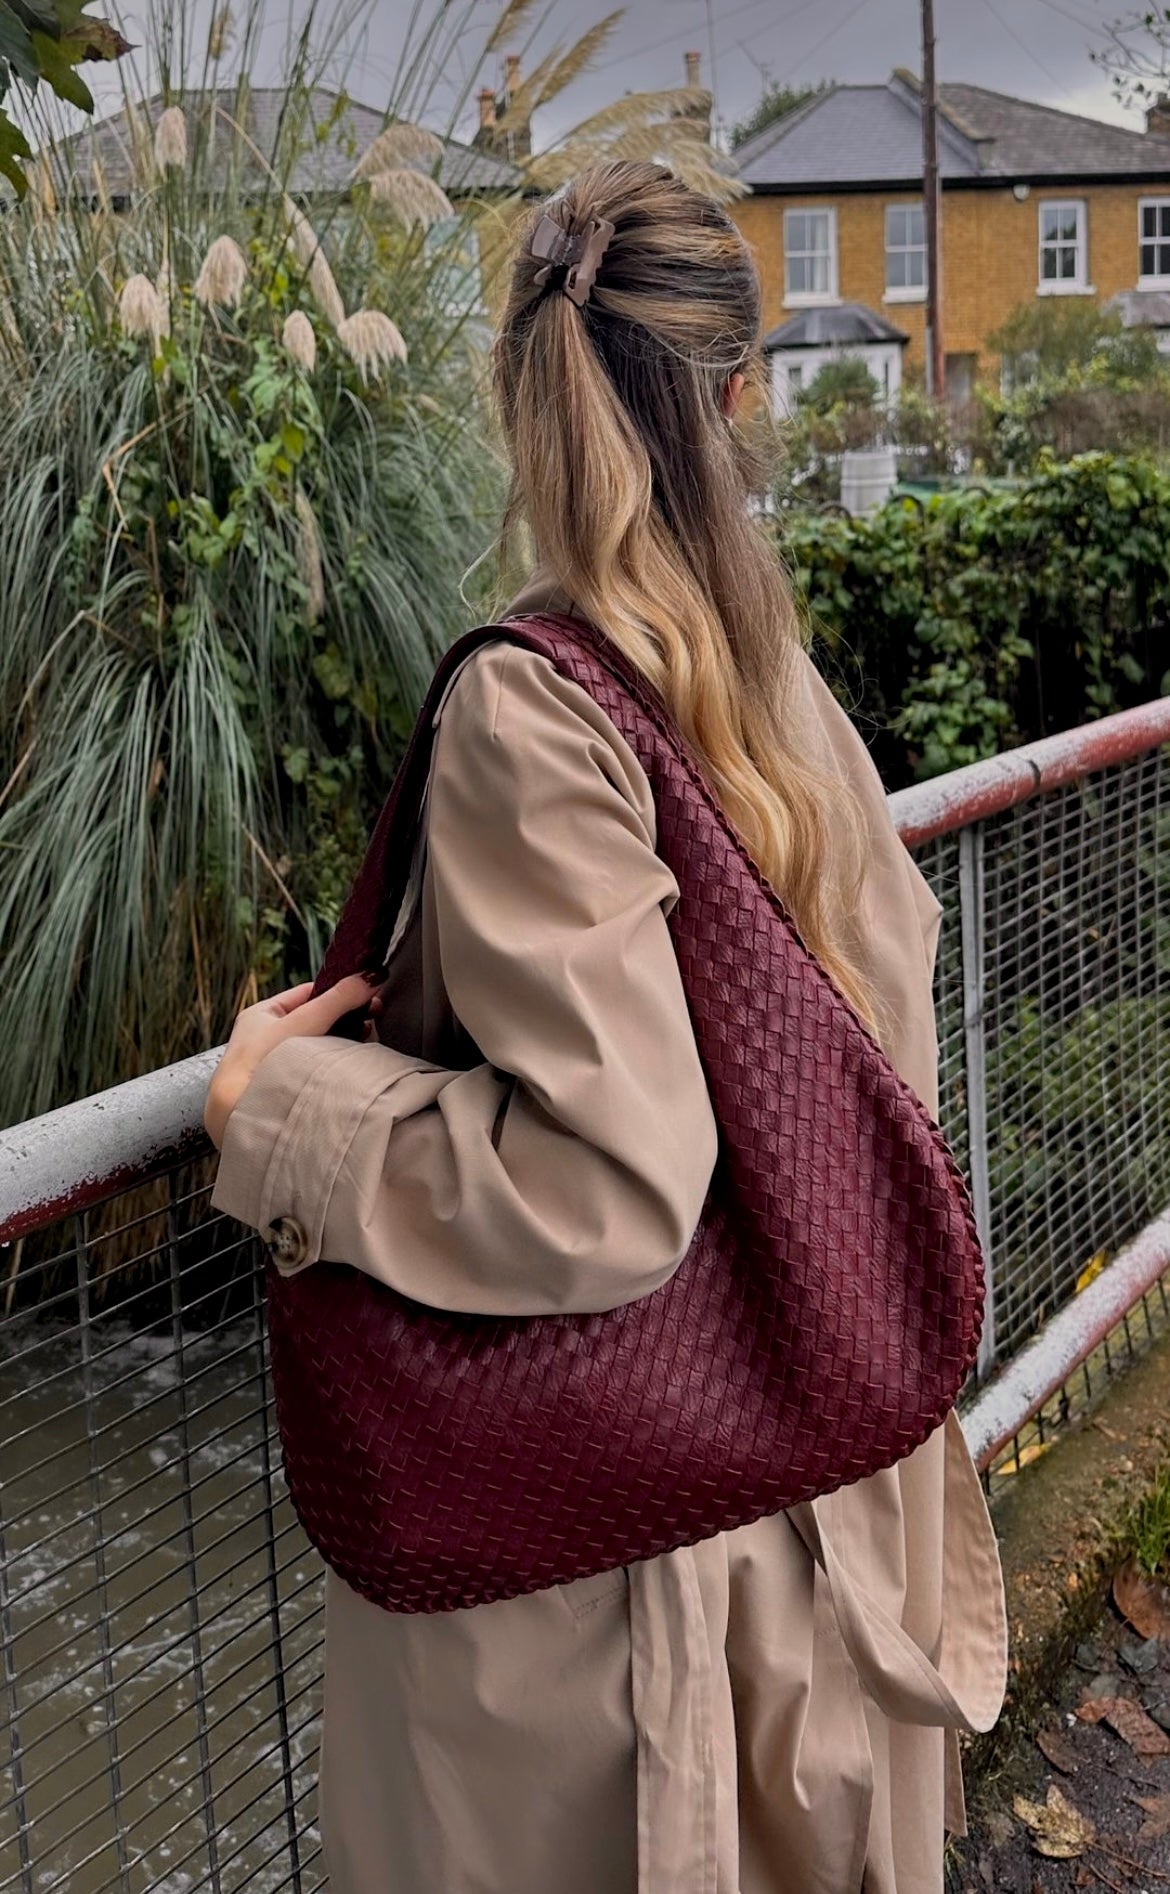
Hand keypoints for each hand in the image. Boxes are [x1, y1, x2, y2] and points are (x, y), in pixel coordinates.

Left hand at [204, 972, 376, 1149]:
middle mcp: (265, 1037)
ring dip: (339, 1042)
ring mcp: (274, 1063)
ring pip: (317, 1044)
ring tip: (362, 1039)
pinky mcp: (283, 1086)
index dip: (336, 991)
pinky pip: (315, 1067)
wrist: (238, 1113)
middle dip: (344, 1018)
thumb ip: (337, 1000)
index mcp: (261, 1015)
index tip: (362, 991)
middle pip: (315, 1019)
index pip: (307, 994)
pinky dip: (331, 1064)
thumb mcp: (303, 1023)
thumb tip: (367, 980)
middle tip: (370, 1016)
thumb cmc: (257, 1066)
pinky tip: (345, 1065)